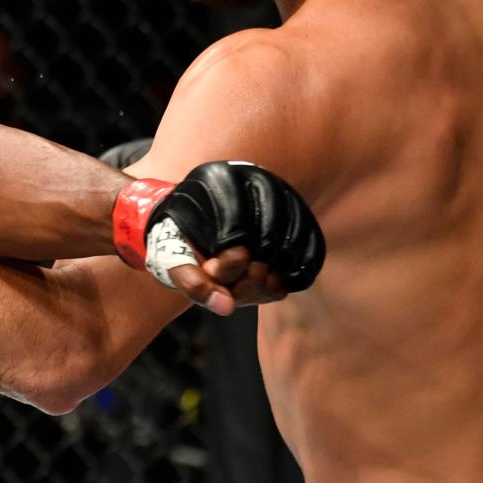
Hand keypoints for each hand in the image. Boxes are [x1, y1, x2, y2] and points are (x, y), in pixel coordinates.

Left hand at [113, 161, 324, 315]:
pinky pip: (312, 250)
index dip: (225, 268)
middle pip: (266, 243)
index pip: (234, 235)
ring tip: (247, 285)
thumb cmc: (181, 238)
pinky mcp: (300, 209)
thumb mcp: (171, 257)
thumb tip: (226, 306)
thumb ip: (192, 282)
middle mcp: (252, 175)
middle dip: (247, 279)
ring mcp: (281, 190)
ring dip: (271, 280)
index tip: (211, 272)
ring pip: (291, 247)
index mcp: (213, 179)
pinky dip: (295, 275)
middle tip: (230, 286)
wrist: (196, 220)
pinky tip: (274, 283)